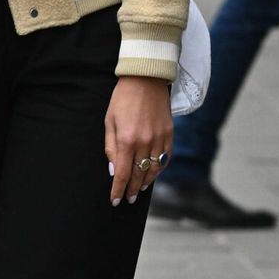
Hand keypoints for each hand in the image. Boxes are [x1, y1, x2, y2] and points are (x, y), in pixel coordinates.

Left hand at [105, 77, 172, 207]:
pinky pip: (165, 158)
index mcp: (127, 140)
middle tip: (127, 199)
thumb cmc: (122, 98)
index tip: (115, 200)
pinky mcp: (170, 134)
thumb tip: (113, 170)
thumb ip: (110, 147)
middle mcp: (144, 142)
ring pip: (154, 170)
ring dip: (145, 182)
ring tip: (139, 189)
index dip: (118, 190)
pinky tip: (153, 174)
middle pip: (138, 175)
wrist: (146, 78)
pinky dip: (159, 169)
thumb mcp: (109, 121)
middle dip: (131, 190)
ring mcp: (159, 139)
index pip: (122, 174)